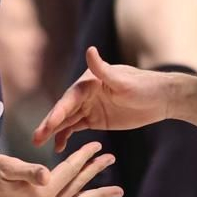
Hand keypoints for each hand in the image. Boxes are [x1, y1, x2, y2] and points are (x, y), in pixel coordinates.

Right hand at [0, 142, 121, 196]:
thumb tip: (46, 174)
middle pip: (75, 188)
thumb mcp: (3, 165)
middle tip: (111, 159)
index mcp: (38, 194)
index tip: (98, 146)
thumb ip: (27, 170)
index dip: (84, 157)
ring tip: (115, 192)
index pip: (68, 172)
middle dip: (95, 173)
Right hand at [34, 47, 174, 150]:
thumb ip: (102, 69)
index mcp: (88, 82)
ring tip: (39, 143)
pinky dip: (66, 136)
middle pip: (63, 111)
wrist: (161, 98)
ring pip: (66, 120)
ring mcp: (89, 107)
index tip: (47, 126)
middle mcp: (85, 94)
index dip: (57, 113)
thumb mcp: (123, 80)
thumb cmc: (144, 86)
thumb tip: (90, 49)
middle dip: (49, 124)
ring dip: (53, 131)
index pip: (69, 99)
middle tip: (35, 139)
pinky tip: (58, 147)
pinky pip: (76, 128)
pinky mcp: (95, 119)